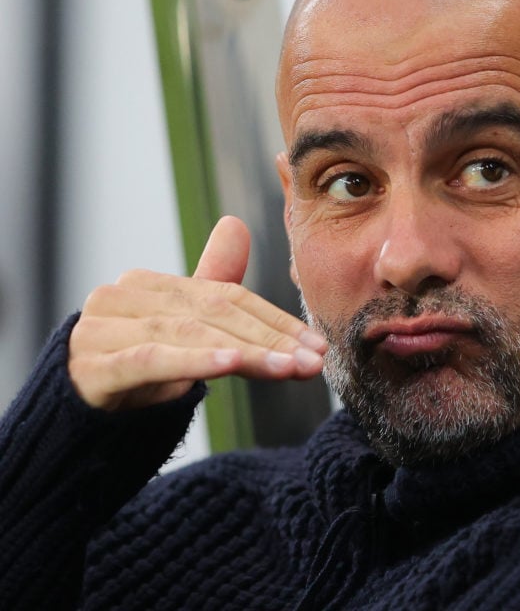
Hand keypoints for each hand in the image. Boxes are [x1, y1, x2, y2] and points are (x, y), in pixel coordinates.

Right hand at [68, 216, 326, 410]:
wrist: (74, 424)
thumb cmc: (134, 373)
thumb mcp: (180, 330)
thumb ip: (210, 282)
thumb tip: (236, 224)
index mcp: (147, 285)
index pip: (225, 297)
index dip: (275, 321)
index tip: (316, 345)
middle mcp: (121, 298)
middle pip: (212, 315)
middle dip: (270, 339)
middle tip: (312, 360)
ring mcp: (101, 331)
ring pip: (188, 336)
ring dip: (246, 352)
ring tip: (287, 367)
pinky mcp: (93, 367)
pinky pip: (151, 359)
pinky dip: (194, 360)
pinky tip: (230, 363)